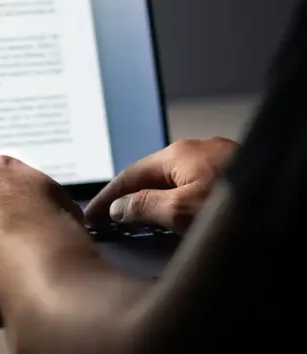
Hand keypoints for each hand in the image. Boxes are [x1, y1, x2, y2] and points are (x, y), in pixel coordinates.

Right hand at [85, 137, 237, 233]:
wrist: (294, 200)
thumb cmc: (240, 211)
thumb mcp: (181, 212)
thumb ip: (144, 207)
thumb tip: (119, 208)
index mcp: (179, 153)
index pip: (128, 175)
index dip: (106, 198)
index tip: (89, 217)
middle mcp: (198, 151)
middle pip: (152, 175)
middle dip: (130, 197)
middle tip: (111, 223)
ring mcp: (222, 161)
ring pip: (177, 181)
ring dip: (157, 201)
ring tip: (142, 225)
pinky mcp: (239, 176)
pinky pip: (197, 187)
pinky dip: (180, 202)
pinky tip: (182, 218)